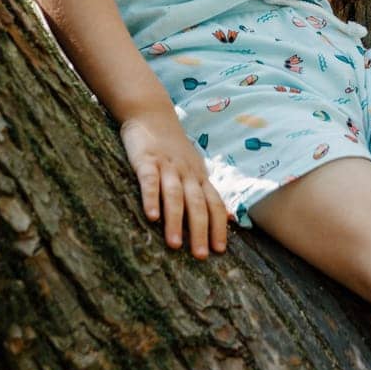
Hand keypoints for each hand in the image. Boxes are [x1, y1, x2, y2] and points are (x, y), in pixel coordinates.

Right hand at [120, 107, 235, 258]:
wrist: (151, 113)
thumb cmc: (172, 147)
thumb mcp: (192, 167)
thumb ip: (202, 190)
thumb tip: (224, 216)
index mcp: (199, 176)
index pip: (214, 203)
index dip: (219, 226)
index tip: (221, 250)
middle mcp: (187, 172)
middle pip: (198, 204)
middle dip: (201, 231)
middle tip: (202, 256)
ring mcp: (167, 166)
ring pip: (176, 195)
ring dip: (176, 221)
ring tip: (175, 245)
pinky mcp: (146, 159)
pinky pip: (150, 180)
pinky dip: (152, 198)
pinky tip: (152, 216)